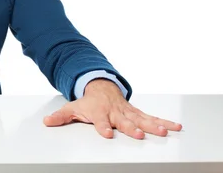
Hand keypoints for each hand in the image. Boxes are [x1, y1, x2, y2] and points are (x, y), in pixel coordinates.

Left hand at [43, 79, 182, 138]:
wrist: (101, 87)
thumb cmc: (88, 102)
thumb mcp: (73, 108)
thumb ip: (61, 116)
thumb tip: (46, 122)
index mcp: (99, 112)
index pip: (100, 121)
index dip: (102, 127)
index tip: (106, 133)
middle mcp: (115, 112)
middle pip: (124, 121)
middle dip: (131, 128)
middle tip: (138, 134)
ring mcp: (128, 112)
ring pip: (142, 119)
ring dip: (153, 126)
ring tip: (163, 132)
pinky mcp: (137, 113)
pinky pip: (152, 118)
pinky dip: (165, 122)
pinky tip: (176, 127)